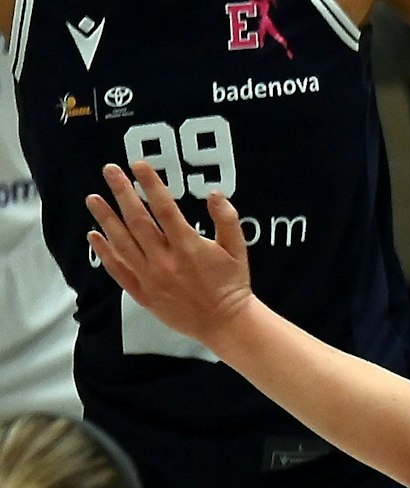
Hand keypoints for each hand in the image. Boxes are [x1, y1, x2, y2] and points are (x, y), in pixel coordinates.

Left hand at [84, 163, 253, 352]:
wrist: (224, 322)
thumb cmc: (232, 283)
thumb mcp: (238, 248)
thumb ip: (227, 219)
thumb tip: (215, 193)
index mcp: (188, 246)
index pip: (164, 207)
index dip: (150, 184)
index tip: (139, 165)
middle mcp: (164, 260)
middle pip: (137, 220)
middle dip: (122, 193)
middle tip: (109, 171)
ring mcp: (150, 277)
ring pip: (122, 243)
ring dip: (106, 218)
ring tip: (93, 198)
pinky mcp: (143, 293)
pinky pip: (118, 270)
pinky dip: (105, 252)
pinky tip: (95, 235)